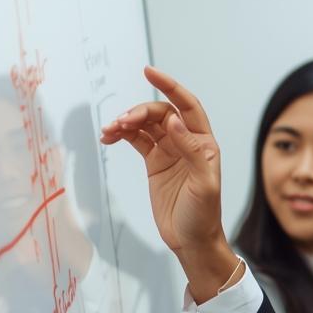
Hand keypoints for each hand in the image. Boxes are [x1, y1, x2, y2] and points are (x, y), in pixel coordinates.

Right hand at [99, 67, 236, 298]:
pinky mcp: (155, 162)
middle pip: (160, 113)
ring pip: (145, 125)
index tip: (149, 72)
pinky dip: (122, 135)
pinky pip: (136, 140)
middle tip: (121, 123)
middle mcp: (187, 142)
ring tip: (109, 131)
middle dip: (139, 112)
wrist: (192, 241)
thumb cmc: (203, 215)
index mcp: (204, 143)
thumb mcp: (203, 184)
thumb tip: (174, 120)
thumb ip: (191, 151)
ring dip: (126, 122)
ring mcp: (169, 151)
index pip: (187, 106)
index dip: (170, 86)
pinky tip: (109, 138)